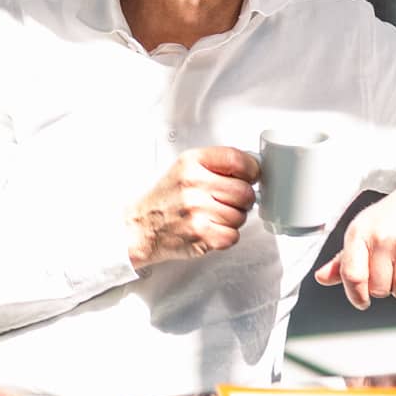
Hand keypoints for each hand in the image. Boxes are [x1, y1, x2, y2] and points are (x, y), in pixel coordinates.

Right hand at [126, 147, 259, 269]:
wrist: (141, 227)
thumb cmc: (166, 199)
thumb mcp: (184, 169)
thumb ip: (216, 164)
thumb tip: (254, 168)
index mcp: (192, 162)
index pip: (237, 159)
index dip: (252, 170)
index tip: (251, 177)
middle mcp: (194, 184)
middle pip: (245, 191)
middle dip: (243, 200)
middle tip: (229, 202)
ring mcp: (197, 210)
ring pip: (241, 216)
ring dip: (233, 219)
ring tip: (213, 217)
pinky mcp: (200, 235)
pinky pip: (233, 236)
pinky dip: (226, 236)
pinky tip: (211, 229)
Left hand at [314, 174, 395, 308]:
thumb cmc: (394, 214)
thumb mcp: (363, 229)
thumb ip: (343, 259)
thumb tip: (322, 278)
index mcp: (360, 233)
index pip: (351, 275)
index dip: (355, 294)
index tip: (362, 300)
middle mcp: (383, 239)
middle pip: (378, 289)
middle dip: (385, 286)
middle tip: (391, 269)